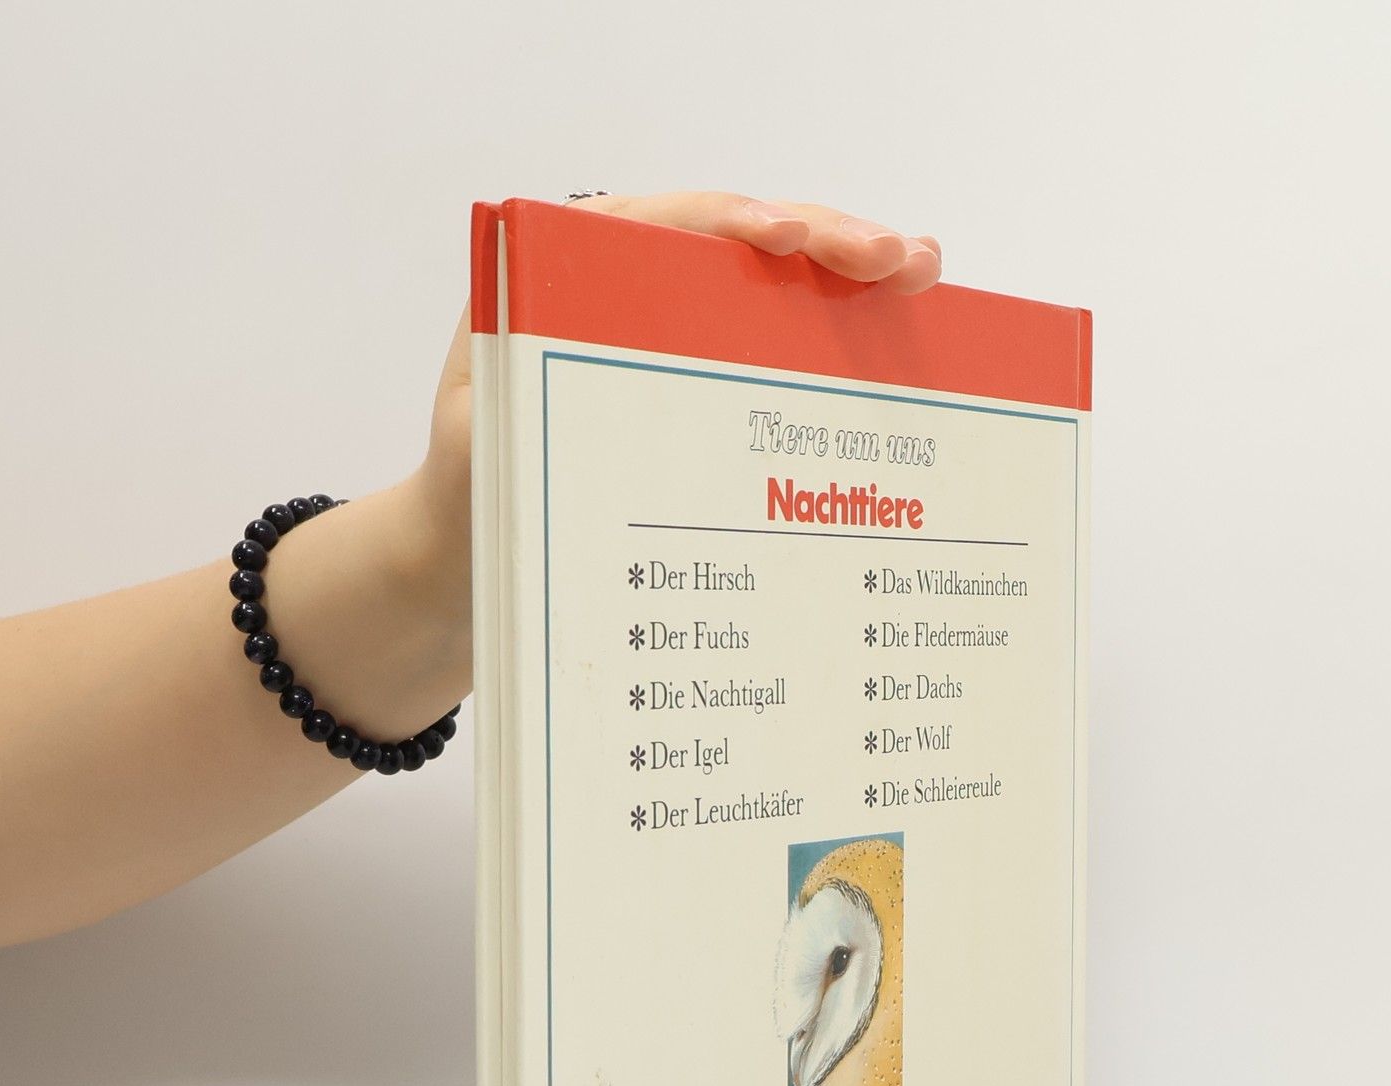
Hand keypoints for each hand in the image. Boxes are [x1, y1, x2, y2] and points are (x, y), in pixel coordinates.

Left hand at [402, 193, 944, 641]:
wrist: (473, 557)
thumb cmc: (470, 496)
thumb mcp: (475, 444)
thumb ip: (509, 400)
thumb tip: (560, 363)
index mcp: (571, 273)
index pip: (667, 225)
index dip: (738, 223)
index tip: (790, 239)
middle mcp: (632, 287)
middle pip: (743, 244)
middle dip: (828, 242)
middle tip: (901, 259)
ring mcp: (679, 335)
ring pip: (775, 291)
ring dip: (851, 282)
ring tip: (920, 273)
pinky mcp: (707, 386)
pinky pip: (780, 351)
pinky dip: (839, 340)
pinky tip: (899, 333)